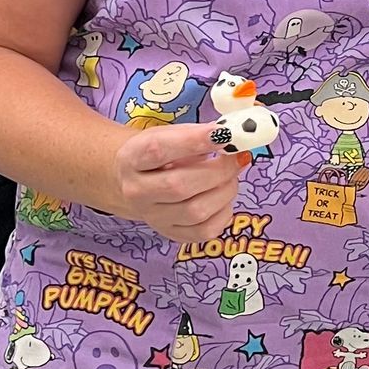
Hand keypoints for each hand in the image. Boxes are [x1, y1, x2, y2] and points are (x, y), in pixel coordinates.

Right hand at [110, 121, 244, 244]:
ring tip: (231, 177)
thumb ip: (194, 135)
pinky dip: (224, 213)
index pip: (158, 150)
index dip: (193, 141)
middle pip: (179, 185)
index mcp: (132, 158)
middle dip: (218, 170)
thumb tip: (230, 138)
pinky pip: (205, 231)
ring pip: (196, 211)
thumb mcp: (166, 136)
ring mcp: (153, 217)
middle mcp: (137, 191)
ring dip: (225, 191)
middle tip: (237, 158)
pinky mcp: (172, 234)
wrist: (136, 183)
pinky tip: (224, 198)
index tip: (224, 134)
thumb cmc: (157, 156)